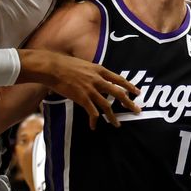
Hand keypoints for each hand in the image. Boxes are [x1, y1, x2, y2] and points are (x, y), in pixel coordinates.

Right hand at [20, 49, 140, 129]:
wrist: (53, 68)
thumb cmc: (66, 64)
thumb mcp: (85, 64)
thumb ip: (93, 71)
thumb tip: (98, 77)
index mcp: (99, 70)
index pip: (119, 79)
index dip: (129, 86)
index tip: (137, 92)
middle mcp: (98, 80)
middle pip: (118, 93)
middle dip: (129, 103)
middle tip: (137, 110)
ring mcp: (90, 90)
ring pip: (107, 106)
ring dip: (113, 117)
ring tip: (117, 124)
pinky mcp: (82, 98)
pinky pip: (92, 112)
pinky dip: (94, 120)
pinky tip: (94, 126)